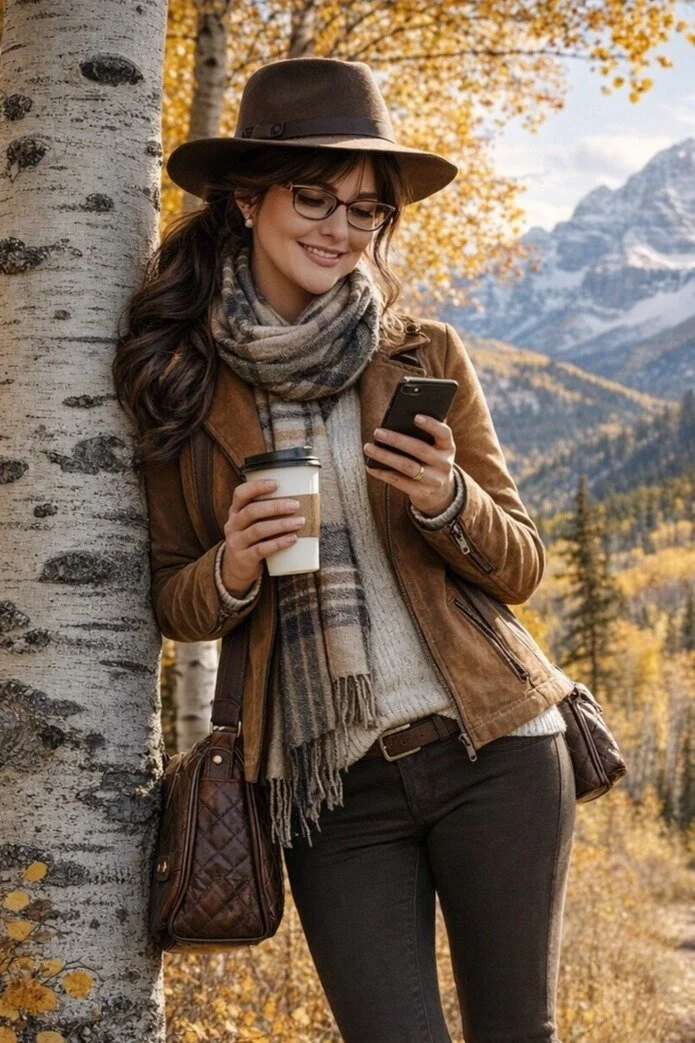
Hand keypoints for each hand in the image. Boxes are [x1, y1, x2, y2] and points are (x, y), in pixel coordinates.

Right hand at [221, 479, 304, 594]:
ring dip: (281, 524)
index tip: (277, 483)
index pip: (240, 494)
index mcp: (235, 512)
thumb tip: (302, 498)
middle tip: (296, 505)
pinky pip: (261, 549)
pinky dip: (278, 543)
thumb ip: (267, 512)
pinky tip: (292, 539)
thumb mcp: (252, 523)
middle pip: (252, 511)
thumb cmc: (252, 540)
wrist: (236, 570)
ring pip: (258, 530)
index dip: (257, 487)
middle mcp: (233, 525)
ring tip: (299, 522)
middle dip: (275, 506)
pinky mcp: (244, 558)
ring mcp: (236, 542)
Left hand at [363, 414, 456, 515]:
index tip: (416, 417)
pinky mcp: (422, 493)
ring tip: (368, 448)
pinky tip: (370, 466)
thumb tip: (401, 417)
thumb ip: (425, 435)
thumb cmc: (431, 461)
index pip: (444, 433)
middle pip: (420, 449)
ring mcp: (434, 480)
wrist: (440, 494)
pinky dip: (383, 473)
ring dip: (385, 456)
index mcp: (447, 448)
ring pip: (407, 467)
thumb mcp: (436, 449)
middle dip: (397, 440)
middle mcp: (444, 464)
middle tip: (377, 432)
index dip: (431, 425)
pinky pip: (399, 481)